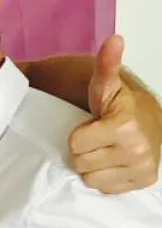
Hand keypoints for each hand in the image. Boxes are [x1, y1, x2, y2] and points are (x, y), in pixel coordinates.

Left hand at [69, 35, 159, 193]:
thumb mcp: (107, 84)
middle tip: (98, 137)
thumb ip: (107, 64)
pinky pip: (106, 188)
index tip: (93, 124)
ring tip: (106, 149)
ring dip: (94, 165)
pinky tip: (114, 161)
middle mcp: (136, 151)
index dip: (79, 134)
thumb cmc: (121, 104)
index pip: (75, 144)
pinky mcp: (144, 181)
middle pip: (81, 163)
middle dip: (85, 150)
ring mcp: (141, 168)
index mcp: (124, 128)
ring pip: (91, 178)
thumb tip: (114, 39)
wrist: (152, 121)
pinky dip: (107, 177)